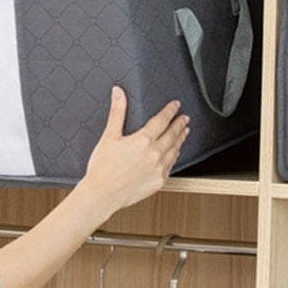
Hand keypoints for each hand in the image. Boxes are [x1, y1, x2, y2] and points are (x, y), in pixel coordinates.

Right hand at [78, 86, 188, 214]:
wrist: (103, 194)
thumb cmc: (103, 167)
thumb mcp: (109, 136)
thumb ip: (117, 112)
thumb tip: (119, 93)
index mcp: (143, 140)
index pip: (162, 120)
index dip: (170, 111)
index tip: (175, 105)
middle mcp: (155, 154)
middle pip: (173, 134)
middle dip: (180, 124)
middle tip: (185, 118)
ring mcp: (159, 169)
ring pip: (175, 150)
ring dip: (180, 139)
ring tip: (184, 133)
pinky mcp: (159, 182)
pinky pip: (172, 166)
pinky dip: (175, 156)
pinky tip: (174, 154)